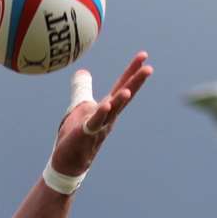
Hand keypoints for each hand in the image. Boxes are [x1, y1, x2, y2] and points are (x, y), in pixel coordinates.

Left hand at [49, 52, 152, 175]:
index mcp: (107, 108)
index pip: (121, 86)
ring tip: (128, 89)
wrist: (68, 163)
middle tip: (149, 68)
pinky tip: (105, 105)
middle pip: (123, 97)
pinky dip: (100, 114)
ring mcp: (99, 126)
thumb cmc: (75, 136)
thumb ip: (82, 89)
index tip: (144, 54)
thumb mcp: (79, 107)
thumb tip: (83, 71)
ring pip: (112, 111)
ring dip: (120, 101)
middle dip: (135, 83)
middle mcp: (108, 117)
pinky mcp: (86, 135)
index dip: (132, 70)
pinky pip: (95, 123)